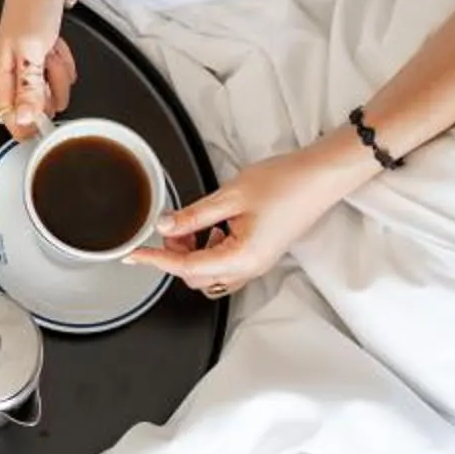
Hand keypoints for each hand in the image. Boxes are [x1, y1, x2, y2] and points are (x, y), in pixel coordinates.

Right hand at [0, 0, 78, 135]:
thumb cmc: (31, 9)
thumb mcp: (32, 52)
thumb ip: (27, 88)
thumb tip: (22, 120)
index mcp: (1, 79)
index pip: (12, 121)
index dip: (31, 125)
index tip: (48, 116)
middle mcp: (12, 77)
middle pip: (37, 107)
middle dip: (50, 89)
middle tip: (47, 64)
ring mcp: (28, 68)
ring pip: (51, 91)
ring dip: (58, 72)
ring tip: (51, 48)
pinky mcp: (41, 60)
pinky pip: (59, 75)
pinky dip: (63, 61)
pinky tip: (57, 45)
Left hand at [127, 131, 378, 296]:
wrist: (320, 177)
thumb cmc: (285, 183)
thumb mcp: (230, 195)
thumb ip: (194, 215)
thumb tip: (165, 226)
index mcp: (241, 258)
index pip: (186, 267)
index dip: (156, 260)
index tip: (134, 255)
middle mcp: (249, 268)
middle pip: (196, 276)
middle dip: (177, 253)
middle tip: (172, 224)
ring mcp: (256, 264)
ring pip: (209, 273)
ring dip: (193, 252)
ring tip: (193, 223)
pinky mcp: (259, 254)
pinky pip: (225, 264)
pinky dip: (210, 249)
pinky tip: (213, 225)